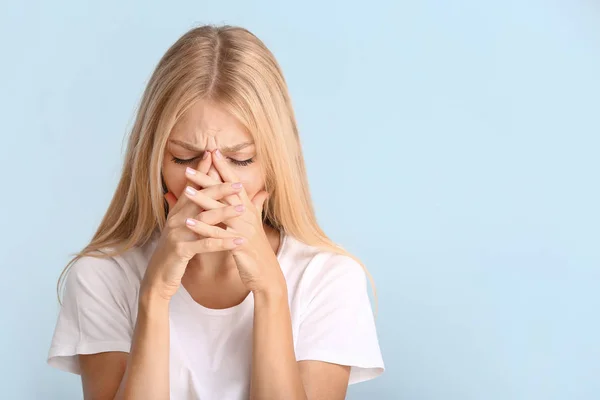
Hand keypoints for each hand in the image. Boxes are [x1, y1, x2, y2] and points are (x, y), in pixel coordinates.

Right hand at [141, 154, 245, 300]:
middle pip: (200, 198)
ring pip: (204, 219)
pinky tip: (239, 240)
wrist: (158, 277)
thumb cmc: (176, 251)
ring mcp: (177, 233)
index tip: (214, 154)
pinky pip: (205, 244)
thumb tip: (207, 195)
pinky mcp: (181, 250)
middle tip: (239, 183)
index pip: (192, 186)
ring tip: (244, 209)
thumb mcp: (185, 228)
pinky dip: (223, 242)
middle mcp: (176, 219)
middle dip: (220, 188)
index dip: (202, 170)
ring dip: (225, 213)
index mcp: (178, 211)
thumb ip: (196, 211)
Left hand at [183, 149, 285, 294]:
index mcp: (249, 209)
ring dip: (202, 200)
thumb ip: (256, 206)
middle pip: (225, 192)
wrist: (267, 274)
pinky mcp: (238, 244)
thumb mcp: (256, 225)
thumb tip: (261, 192)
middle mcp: (247, 215)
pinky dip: (203, 227)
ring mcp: (244, 229)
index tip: (212, 152)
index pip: (235, 184)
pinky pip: (217, 234)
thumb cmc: (257, 249)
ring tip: (185, 190)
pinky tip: (188, 221)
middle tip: (189, 168)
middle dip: (207, 178)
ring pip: (220, 211)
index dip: (224, 168)